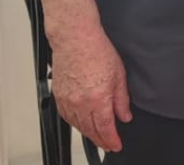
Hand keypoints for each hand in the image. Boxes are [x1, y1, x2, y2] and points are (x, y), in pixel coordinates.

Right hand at [49, 24, 130, 151]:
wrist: (76, 39)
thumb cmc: (97, 51)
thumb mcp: (119, 75)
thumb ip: (121, 99)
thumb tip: (125, 115)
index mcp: (97, 99)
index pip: (105, 127)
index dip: (111, 139)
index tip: (116, 145)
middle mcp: (80, 103)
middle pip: (90, 130)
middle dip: (101, 140)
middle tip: (109, 144)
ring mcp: (67, 100)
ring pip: (77, 125)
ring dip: (88, 133)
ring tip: (97, 137)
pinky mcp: (58, 95)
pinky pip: (66, 116)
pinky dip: (75, 123)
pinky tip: (81, 123)